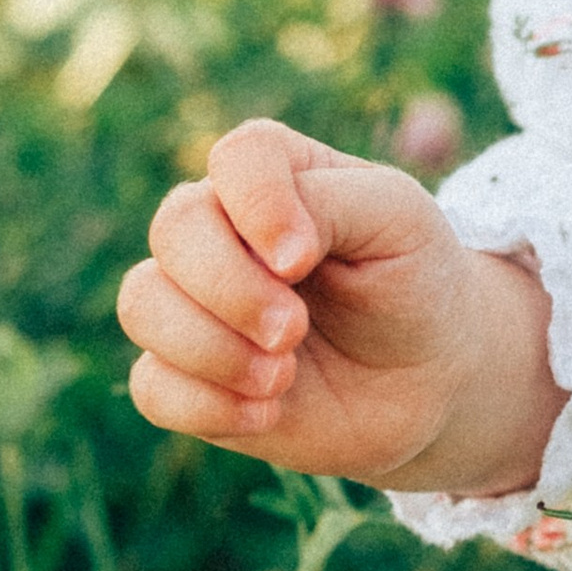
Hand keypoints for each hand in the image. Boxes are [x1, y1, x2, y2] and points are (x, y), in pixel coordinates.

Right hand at [117, 118, 560, 494]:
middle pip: (173, 228)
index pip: (236, 157)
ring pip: (142, 305)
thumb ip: (329, 203)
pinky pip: (151, 387)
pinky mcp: (188, 376)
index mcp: (276, 174)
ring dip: (212, 350)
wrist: (429, 382)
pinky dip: (208, 407)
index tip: (303, 259)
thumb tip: (270, 251)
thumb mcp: (399, 221)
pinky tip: (268, 413)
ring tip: (283, 376)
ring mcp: (196, 302)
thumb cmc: (414, 282)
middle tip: (293, 331)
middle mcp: (221, 229)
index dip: (258, 205)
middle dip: (232, 289)